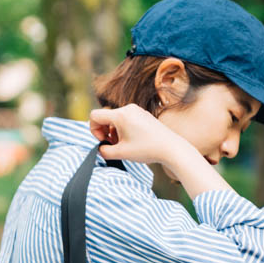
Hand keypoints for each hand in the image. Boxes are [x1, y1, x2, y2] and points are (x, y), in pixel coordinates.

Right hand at [90, 103, 230, 198]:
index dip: (94, 130)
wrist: (170, 147)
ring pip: (115, 118)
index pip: (94, 116)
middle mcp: (128, 108)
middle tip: (112, 145)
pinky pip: (125, 118)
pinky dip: (122, 129)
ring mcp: (136, 110)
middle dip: (104, 132)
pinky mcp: (142, 114)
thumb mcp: (121, 154)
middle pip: (105, 117)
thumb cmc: (146, 150)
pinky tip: (131, 140)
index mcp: (120, 115)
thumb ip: (104, 151)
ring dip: (113, 131)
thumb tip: (100, 148)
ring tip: (122, 144)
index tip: (104, 141)